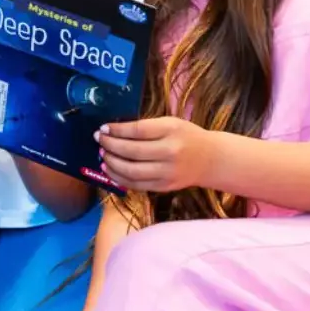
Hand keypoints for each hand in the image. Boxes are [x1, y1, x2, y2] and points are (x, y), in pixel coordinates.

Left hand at [94, 116, 217, 193]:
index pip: (137, 130)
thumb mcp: (170, 123)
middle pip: (131, 151)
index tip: (103, 128)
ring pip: (131, 171)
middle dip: (110, 146)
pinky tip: (109, 170)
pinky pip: (136, 184)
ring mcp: (167, 172)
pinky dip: (119, 178)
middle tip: (98, 140)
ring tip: (102, 154)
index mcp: (171, 131)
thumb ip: (146, 126)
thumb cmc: (187, 136)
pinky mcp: (164, 187)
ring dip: (111, 163)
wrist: (211, 160)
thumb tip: (113, 130)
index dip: (116, 130)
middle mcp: (170, 152)